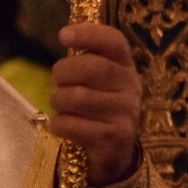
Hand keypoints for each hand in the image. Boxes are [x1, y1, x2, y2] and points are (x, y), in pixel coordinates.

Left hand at [50, 23, 141, 187]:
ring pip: (76, 97)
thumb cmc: (97, 106)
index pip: (114, 41)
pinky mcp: (113, 137)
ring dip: (58, 101)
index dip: (88, 34)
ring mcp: (125, 113)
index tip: (63, 35)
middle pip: (90, 68)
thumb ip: (86, 58)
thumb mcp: (98, 81)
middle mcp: (131, 87)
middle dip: (63, 72)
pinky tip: (62, 126)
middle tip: (57, 81)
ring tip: (61, 106)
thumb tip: (65, 34)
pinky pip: (70, 124)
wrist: (113, 153)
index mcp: (126, 66)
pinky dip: (58, 125)